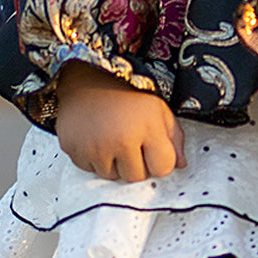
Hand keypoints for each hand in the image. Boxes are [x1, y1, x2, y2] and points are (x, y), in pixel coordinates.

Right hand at [54, 60, 185, 181]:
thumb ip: (174, 137)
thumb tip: (181, 164)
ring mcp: (96, 148)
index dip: (160, 161)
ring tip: (113, 139)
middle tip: (131, 142)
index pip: (163, 168)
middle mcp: (122, 139)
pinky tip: (97, 140)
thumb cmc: (126, 95)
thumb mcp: (158, 108)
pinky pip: (91, 172)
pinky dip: (96, 161)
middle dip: (137, 165)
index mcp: (148, 127)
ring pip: (113, 177)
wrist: (86, 80)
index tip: (153, 150)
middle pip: (137, 177)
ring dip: (116, 164)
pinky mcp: (75, 153)